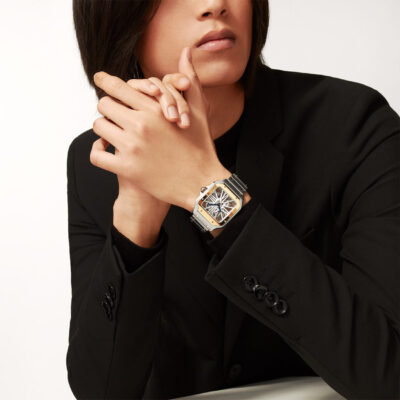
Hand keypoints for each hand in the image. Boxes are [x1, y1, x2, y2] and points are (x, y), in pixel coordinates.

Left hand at [91, 47, 226, 211]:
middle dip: (109, 108)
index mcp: (155, 108)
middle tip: (115, 115)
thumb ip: (189, 78)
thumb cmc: (200, 145)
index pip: (118, 87)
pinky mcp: (127, 169)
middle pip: (104, 104)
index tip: (99, 79)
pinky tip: (107, 151)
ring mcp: (132, 147)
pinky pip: (97, 156)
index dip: (106, 82)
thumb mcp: (198, 110)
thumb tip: (186, 51)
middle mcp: (141, 125)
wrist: (201, 183)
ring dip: (104, 129)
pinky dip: (98, 152)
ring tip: (113, 134)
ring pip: (99, 127)